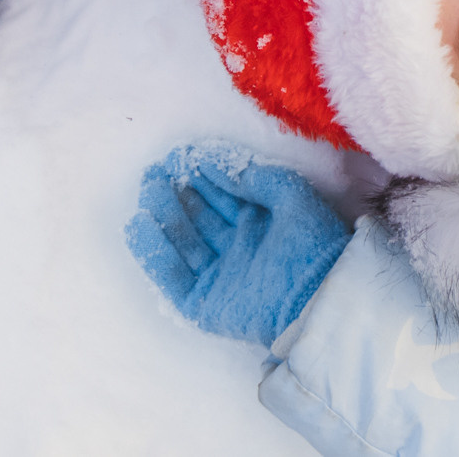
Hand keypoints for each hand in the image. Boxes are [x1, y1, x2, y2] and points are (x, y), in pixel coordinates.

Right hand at [126, 145, 350, 343]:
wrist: (320, 299)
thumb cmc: (314, 245)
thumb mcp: (293, 196)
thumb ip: (257, 178)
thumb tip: (217, 164)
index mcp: (259, 224)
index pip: (222, 195)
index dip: (202, 174)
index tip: (181, 153)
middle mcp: (236, 248)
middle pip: (198, 215)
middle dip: (177, 190)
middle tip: (155, 169)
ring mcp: (218, 276)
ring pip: (182, 241)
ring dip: (163, 214)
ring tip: (148, 188)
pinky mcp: (203, 305)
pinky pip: (172, 276)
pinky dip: (153, 253)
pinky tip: (138, 223)